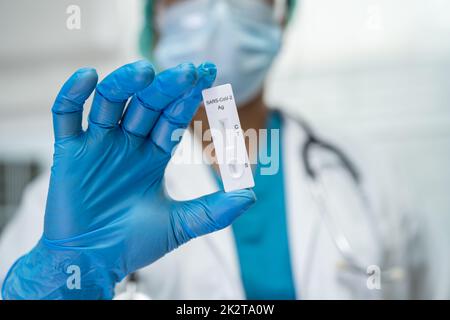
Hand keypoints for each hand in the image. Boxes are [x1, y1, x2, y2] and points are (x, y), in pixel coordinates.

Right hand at [2, 61, 254, 298]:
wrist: (91, 263)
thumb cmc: (133, 244)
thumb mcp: (180, 225)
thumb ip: (215, 210)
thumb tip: (250, 195)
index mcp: (153, 155)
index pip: (173, 118)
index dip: (189, 97)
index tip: (208, 74)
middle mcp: (127, 144)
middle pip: (146, 105)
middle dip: (166, 87)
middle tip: (188, 71)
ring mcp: (98, 145)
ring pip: (109, 102)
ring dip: (124, 84)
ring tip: (144, 71)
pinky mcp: (69, 153)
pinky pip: (67, 117)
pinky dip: (73, 96)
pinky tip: (87, 76)